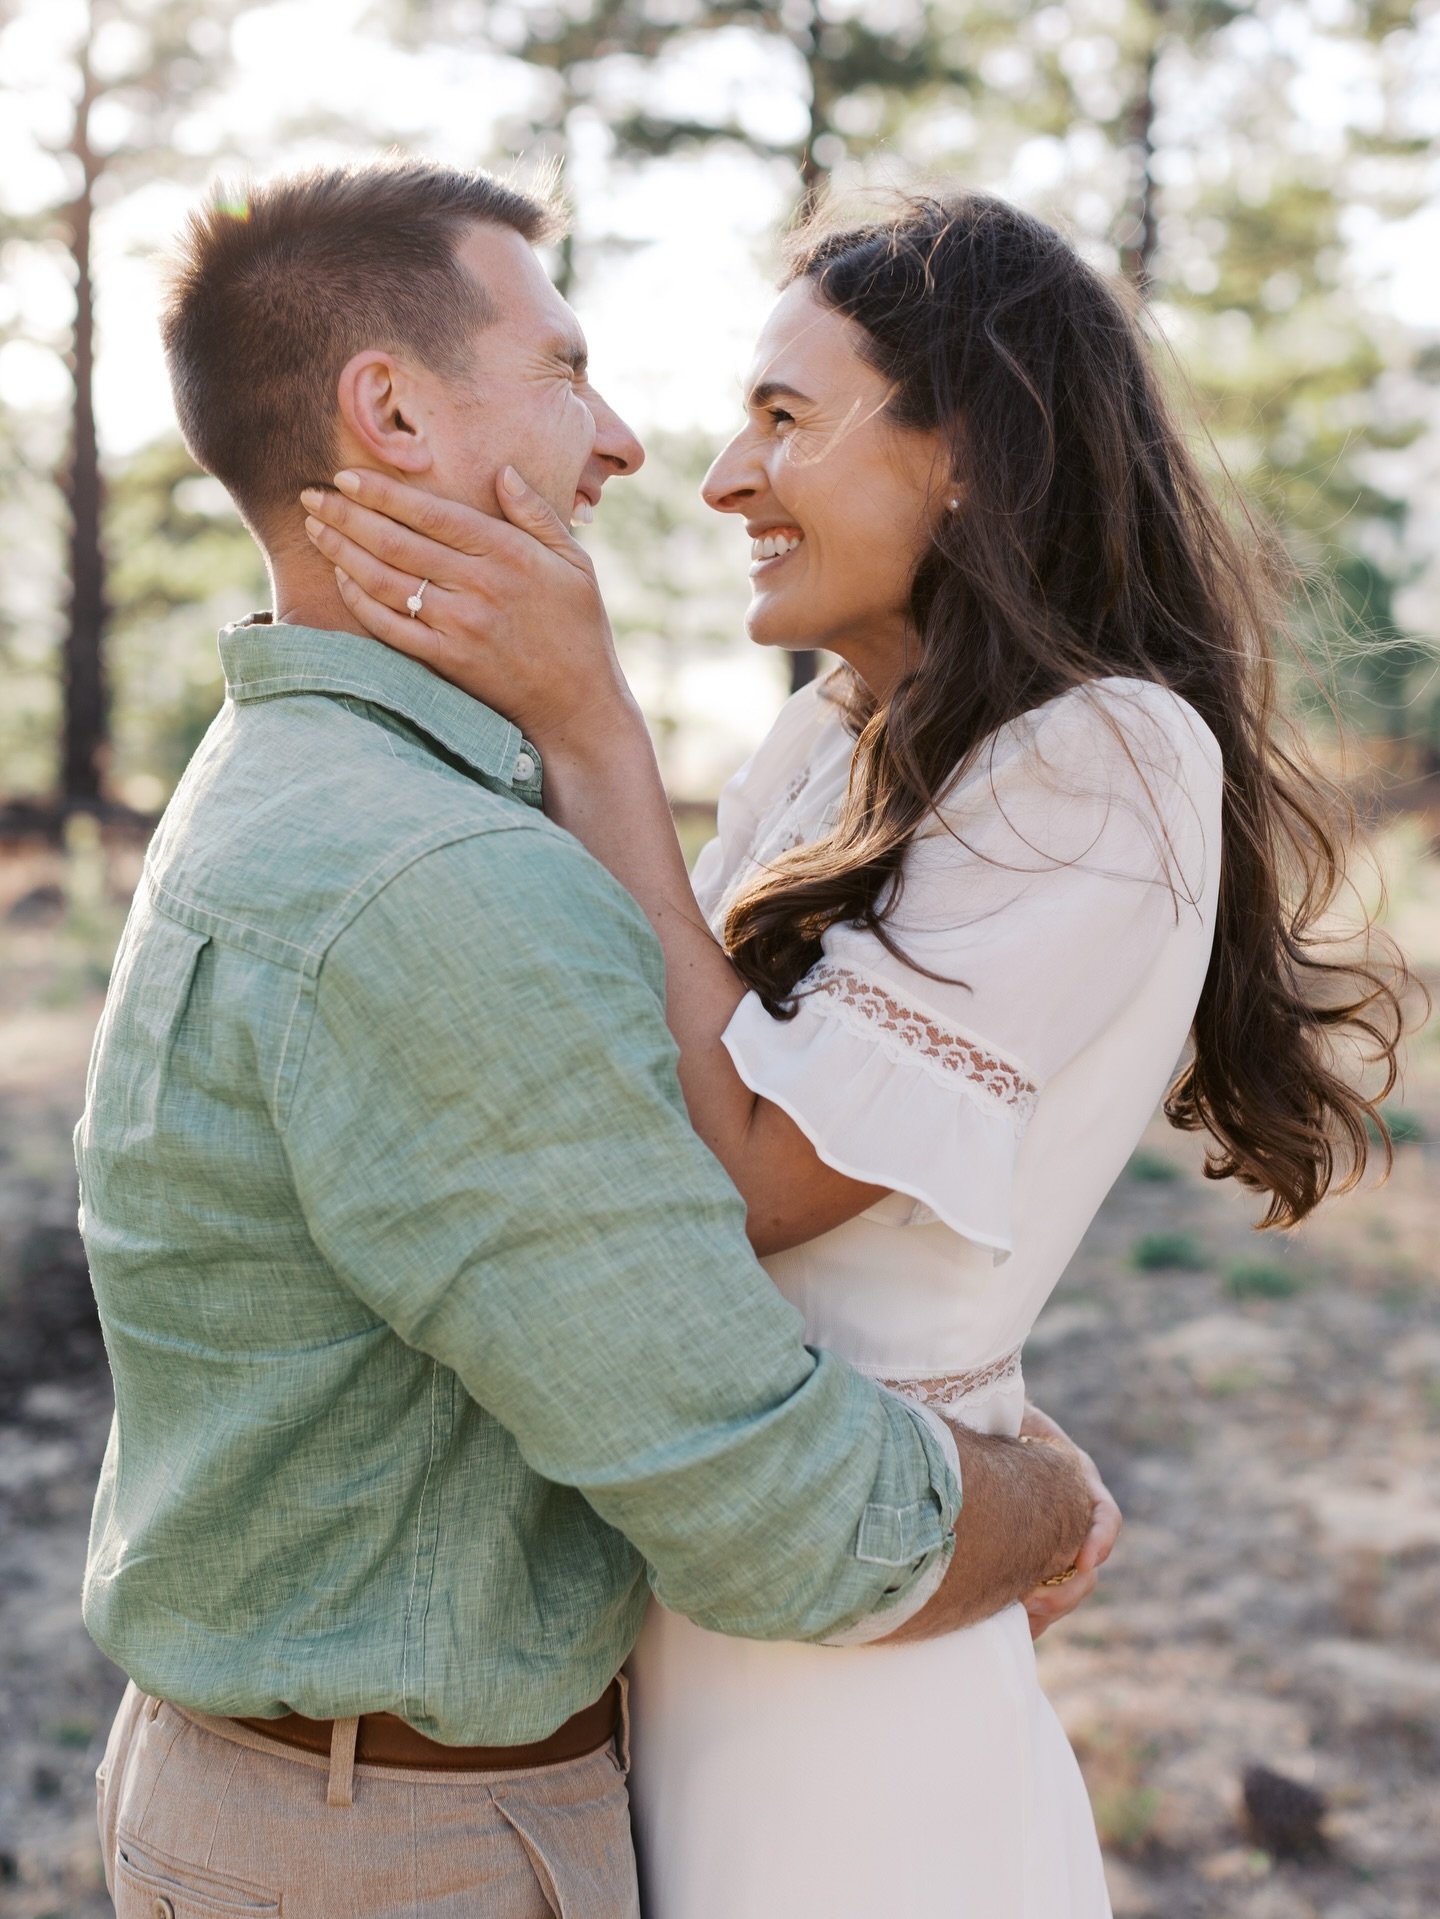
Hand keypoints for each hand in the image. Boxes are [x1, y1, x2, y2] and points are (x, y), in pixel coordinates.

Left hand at [300, 467, 637, 754]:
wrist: (578, 705)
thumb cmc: (579, 628)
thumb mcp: (574, 563)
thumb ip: (536, 515)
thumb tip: (503, 472)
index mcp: (509, 553)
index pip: (432, 514)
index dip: (384, 492)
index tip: (347, 475)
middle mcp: (480, 586)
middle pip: (397, 542)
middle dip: (347, 515)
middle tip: (312, 496)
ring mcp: (460, 626)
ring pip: (386, 581)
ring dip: (343, 552)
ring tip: (317, 529)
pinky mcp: (447, 662)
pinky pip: (390, 627)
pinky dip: (359, 601)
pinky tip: (340, 579)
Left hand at [1016, 1402, 1120, 1639]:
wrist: (983, 1432)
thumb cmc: (998, 1417)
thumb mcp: (1015, 1414)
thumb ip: (1024, 1421)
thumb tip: (1018, 1423)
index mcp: (1078, 1480)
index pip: (1105, 1516)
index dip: (1101, 1538)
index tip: (1084, 1560)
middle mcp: (1073, 1516)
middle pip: (1087, 1567)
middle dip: (1066, 1591)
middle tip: (1031, 1603)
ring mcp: (1056, 1542)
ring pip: (1068, 1588)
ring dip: (1049, 1608)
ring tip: (1019, 1616)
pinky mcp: (1034, 1561)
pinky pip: (1043, 1596)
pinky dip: (1033, 1616)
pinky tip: (1013, 1625)